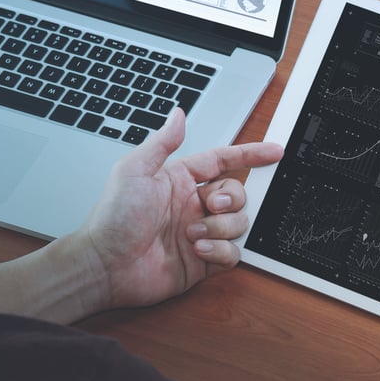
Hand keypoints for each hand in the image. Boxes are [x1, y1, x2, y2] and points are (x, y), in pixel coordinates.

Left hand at [77, 108, 282, 311]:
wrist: (105, 266)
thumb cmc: (113, 218)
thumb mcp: (134, 171)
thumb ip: (162, 142)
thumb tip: (178, 114)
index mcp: (182, 181)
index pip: (225, 161)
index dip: (251, 155)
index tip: (274, 152)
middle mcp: (195, 205)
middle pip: (238, 193)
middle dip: (232, 197)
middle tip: (211, 205)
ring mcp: (201, 233)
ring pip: (239, 223)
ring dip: (221, 227)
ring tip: (192, 234)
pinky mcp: (205, 260)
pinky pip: (233, 253)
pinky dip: (221, 251)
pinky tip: (198, 250)